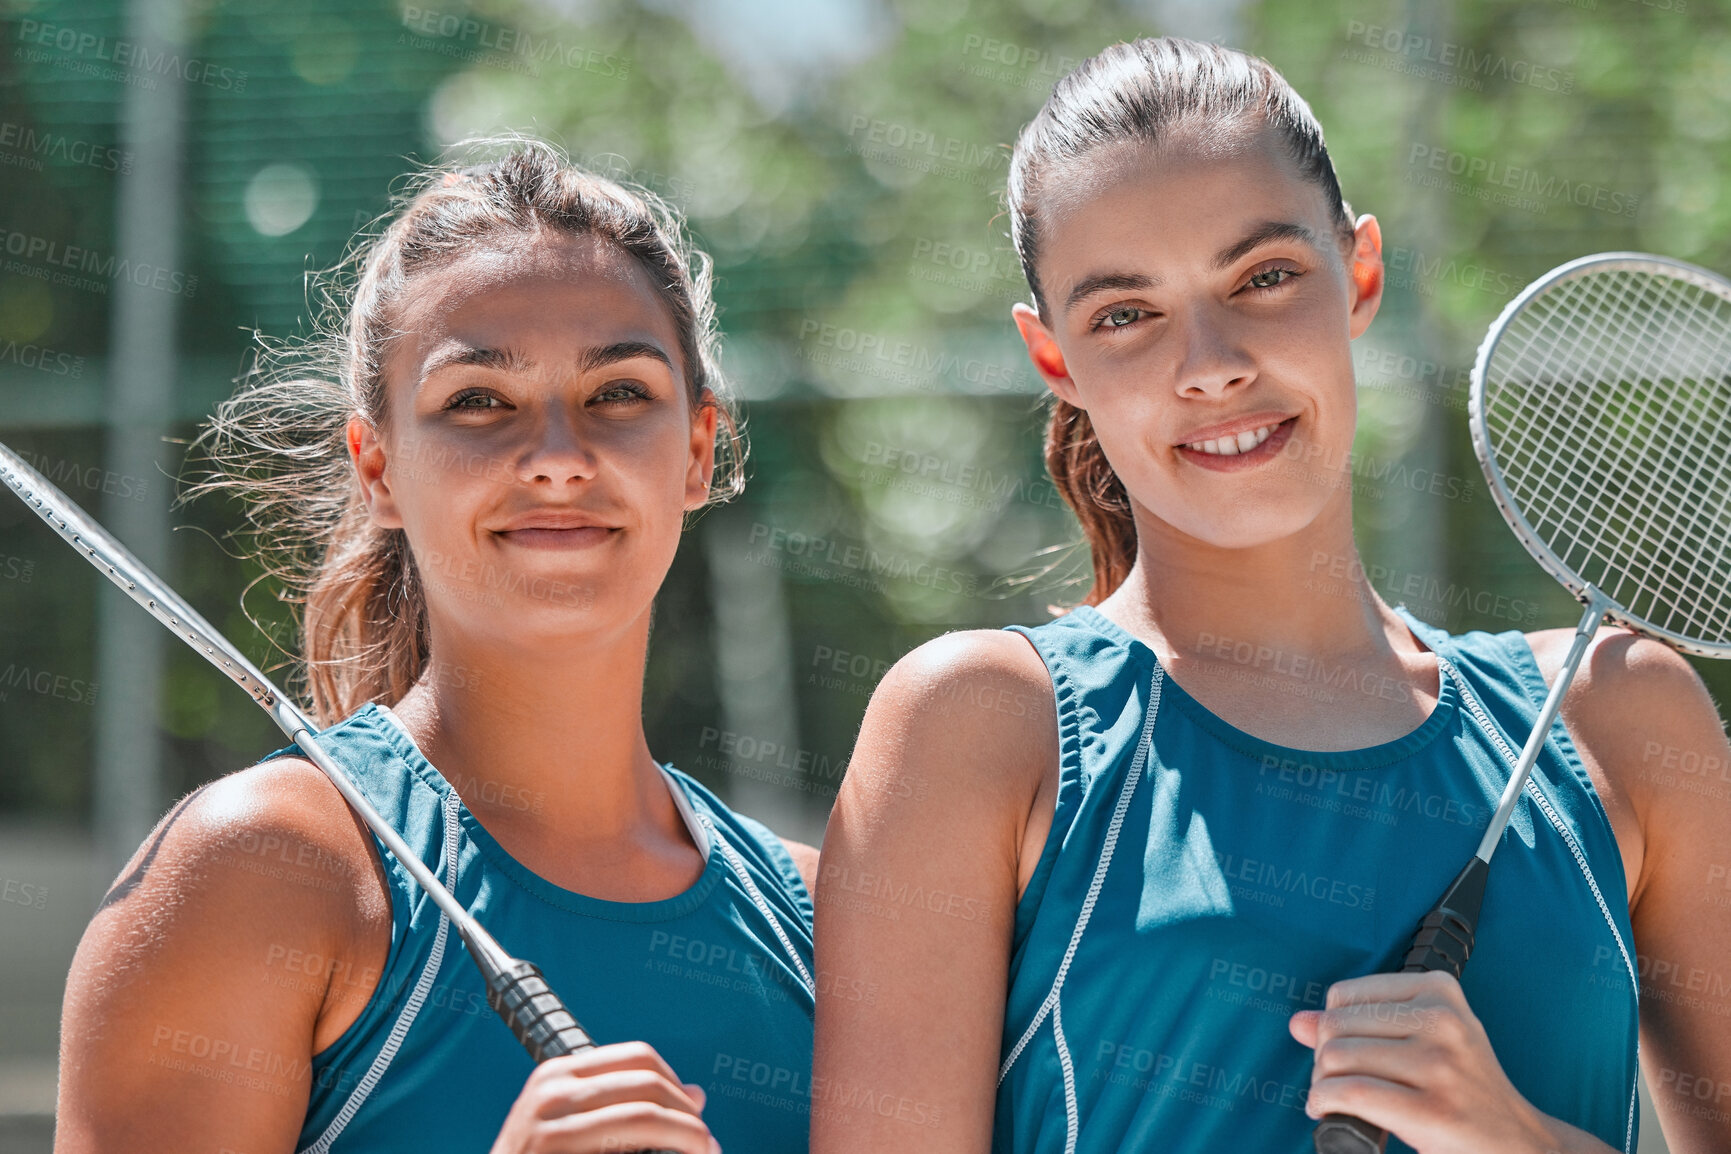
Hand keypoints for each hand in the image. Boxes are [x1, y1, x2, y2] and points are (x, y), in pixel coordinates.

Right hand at [488, 1041, 720, 1153]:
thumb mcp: (569, 1122)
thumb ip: (624, 1101)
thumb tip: (697, 1094)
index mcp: (559, 1072)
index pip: (640, 1057)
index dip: (677, 1085)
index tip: (694, 1115)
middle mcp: (553, 1091)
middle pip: (648, 1084)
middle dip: (689, 1116)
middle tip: (707, 1144)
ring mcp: (550, 1127)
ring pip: (644, 1117)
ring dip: (686, 1136)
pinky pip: (628, 1149)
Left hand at [1288, 971, 1570, 1153]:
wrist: (1518, 1144)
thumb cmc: (1463, 1091)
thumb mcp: (1420, 1043)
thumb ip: (1359, 1026)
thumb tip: (1299, 1021)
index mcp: (1440, 991)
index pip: (1344, 995)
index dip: (1328, 1027)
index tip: (1340, 1052)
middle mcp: (1443, 1021)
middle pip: (1335, 1027)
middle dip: (1322, 1060)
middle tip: (1334, 1082)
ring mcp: (1440, 1065)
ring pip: (1337, 1059)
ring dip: (1321, 1085)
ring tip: (1332, 1097)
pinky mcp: (1433, 1110)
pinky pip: (1349, 1093)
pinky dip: (1324, 1103)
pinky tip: (1326, 1110)